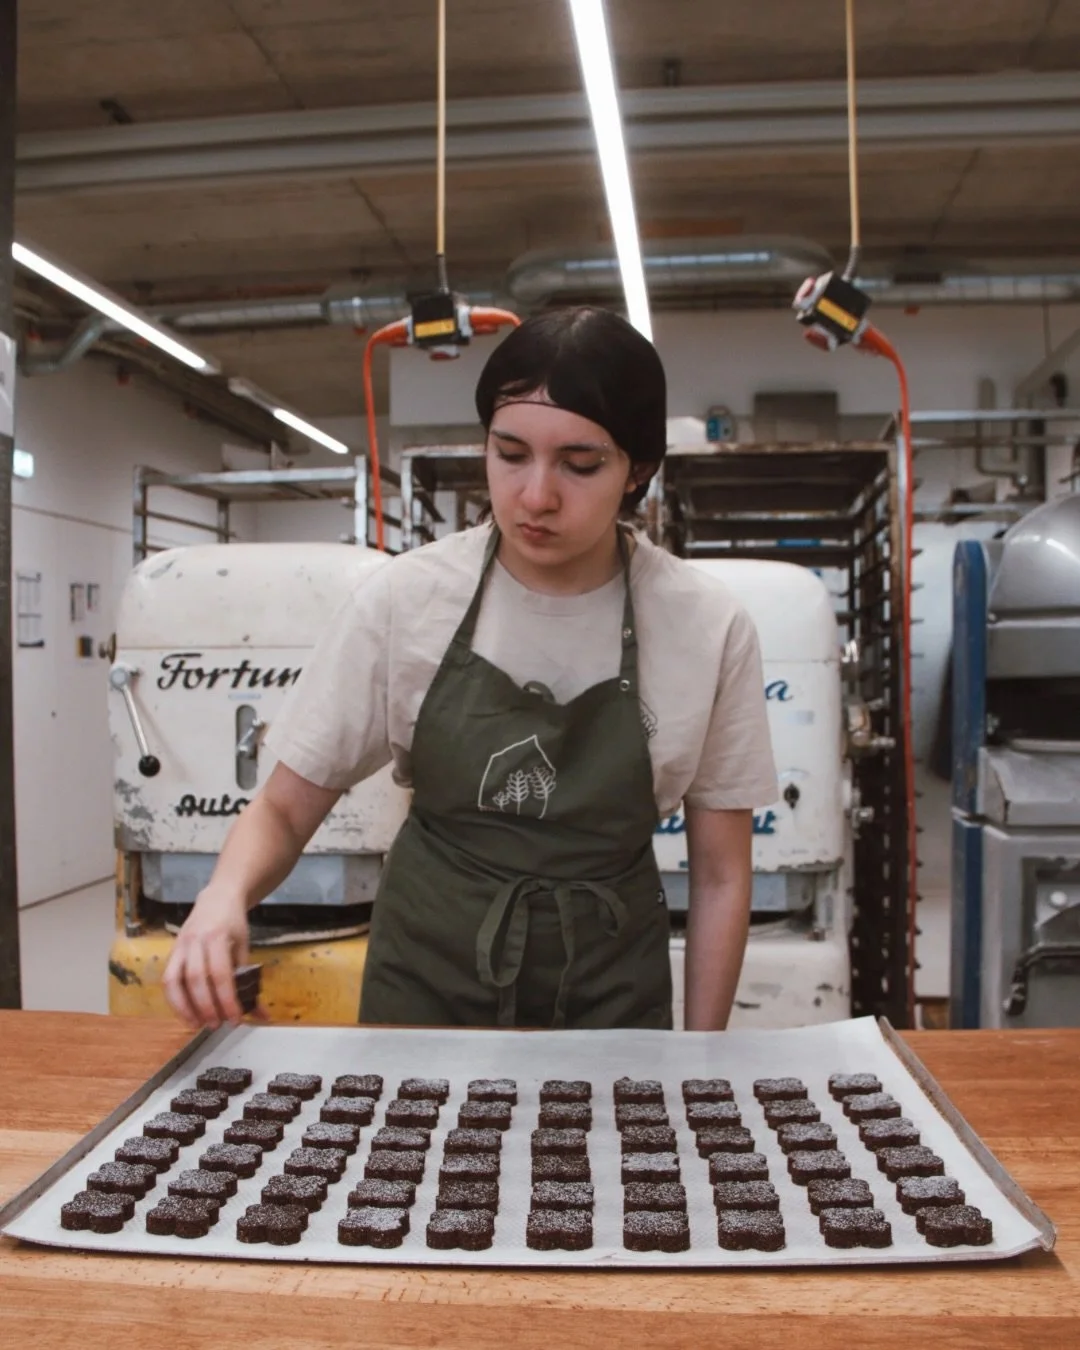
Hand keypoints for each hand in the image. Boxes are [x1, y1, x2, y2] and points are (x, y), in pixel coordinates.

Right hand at [163, 889, 251, 1028]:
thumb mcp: (245, 946)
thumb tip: (261, 1014)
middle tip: (216, 1025)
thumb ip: (250, 980)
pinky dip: (175, 1000)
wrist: (217, 898)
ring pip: (174, 980)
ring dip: (184, 1007)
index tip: (235, 1019)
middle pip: (196, 978)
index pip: (220, 973)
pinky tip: (186, 1013)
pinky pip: (168, 979)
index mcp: (218, 936)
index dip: (227, 999)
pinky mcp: (172, 951)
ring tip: (197, 1024)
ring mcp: (180, 945)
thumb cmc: (234, 923)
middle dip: (206, 1006)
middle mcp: (195, 940)